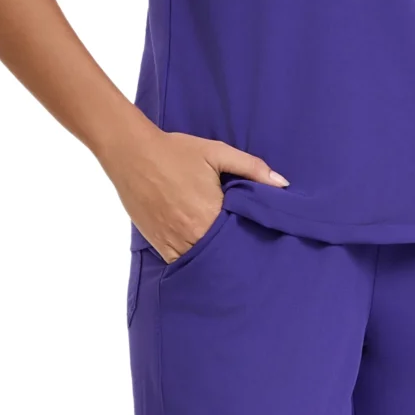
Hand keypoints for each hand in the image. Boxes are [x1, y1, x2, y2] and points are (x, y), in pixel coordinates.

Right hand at [107, 128, 288, 263]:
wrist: (132, 153)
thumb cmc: (176, 151)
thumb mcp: (217, 152)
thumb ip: (252, 168)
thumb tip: (283, 183)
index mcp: (211, 212)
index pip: (240, 239)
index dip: (251, 243)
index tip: (260, 244)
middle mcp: (192, 232)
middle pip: (221, 255)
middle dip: (233, 254)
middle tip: (247, 256)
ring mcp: (173, 240)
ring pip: (200, 262)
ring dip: (212, 260)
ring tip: (227, 259)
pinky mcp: (158, 243)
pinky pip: (179, 262)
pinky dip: (191, 261)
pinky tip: (201, 256)